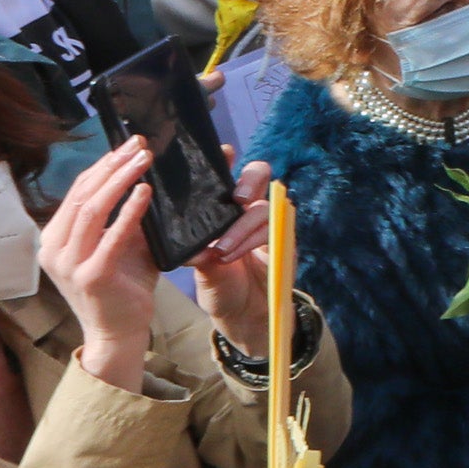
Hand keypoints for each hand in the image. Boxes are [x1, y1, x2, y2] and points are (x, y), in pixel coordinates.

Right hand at [38, 139, 165, 390]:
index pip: (77, 191)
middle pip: (82, 194)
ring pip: (91, 209)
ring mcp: (69, 264)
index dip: (103, 164)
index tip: (128, 144)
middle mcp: (54, 249)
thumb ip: (125, 215)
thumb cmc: (122, 285)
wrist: (119, 332)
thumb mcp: (120, 244)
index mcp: (55, 238)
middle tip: (140, 143)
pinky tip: (144, 192)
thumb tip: (145, 176)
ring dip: (120, 180)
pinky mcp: (91, 276)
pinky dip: (128, 211)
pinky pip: (110, 236)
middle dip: (112, 164)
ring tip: (144, 159)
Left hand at [184, 160, 274, 345]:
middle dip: (249, 181)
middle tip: (237, 199)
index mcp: (225, 207)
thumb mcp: (202, 268)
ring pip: (262, 207)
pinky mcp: (283, 239)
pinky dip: (251, 241)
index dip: (227, 159)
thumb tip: (185, 244)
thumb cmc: (220, 285)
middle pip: (259, 174)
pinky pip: (272, 229)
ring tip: (221, 250)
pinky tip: (232, 255)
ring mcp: (269, 222)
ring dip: (241, 227)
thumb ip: (198, 251)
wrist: (244, 315)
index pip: (227, 174)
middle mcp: (248, 208)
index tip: (224, 152)